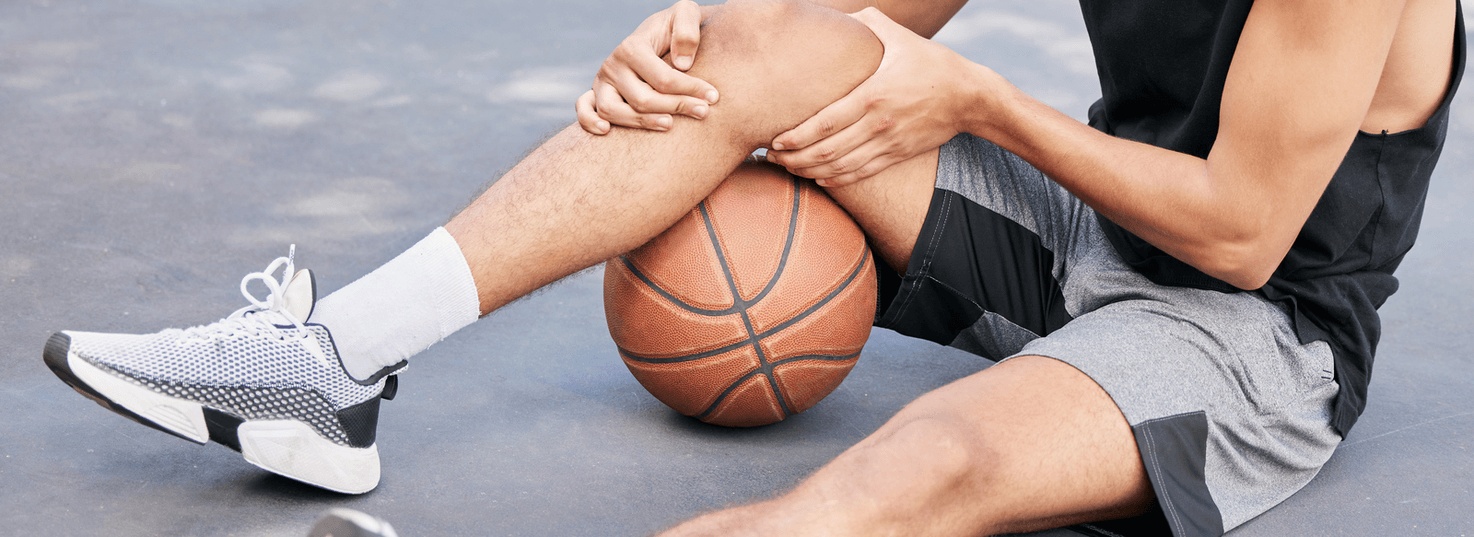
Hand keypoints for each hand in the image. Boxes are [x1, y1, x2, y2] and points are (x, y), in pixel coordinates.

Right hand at [576, 0, 719, 134]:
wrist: (660, 35)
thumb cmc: (675, 28)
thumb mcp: (686, 14)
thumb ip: (687, 29)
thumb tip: (681, 64)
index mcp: (633, 47)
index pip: (663, 79)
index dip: (691, 90)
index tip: (713, 97)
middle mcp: (613, 64)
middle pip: (642, 99)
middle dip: (676, 108)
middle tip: (703, 112)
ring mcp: (602, 81)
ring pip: (613, 111)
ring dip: (641, 122)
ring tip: (669, 124)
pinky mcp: (596, 93)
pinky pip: (584, 110)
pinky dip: (589, 121)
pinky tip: (607, 131)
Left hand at [766, 8, 979, 185]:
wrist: (970, 97)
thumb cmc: (931, 63)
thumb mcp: (898, 37)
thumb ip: (865, 23)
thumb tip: (835, 14)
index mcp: (873, 95)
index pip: (825, 122)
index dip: (796, 136)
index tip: (774, 140)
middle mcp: (878, 124)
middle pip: (827, 150)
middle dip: (794, 158)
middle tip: (769, 158)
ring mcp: (888, 143)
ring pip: (841, 166)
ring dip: (809, 170)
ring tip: (787, 169)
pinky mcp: (897, 155)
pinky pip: (861, 173)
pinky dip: (836, 179)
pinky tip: (818, 177)